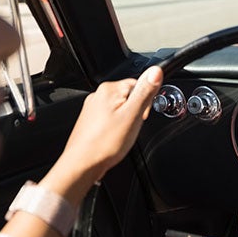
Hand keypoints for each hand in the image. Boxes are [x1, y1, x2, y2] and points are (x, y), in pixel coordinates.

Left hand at [46, 66, 163, 191]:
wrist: (82, 165)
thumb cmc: (104, 143)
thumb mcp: (133, 115)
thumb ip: (145, 92)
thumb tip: (156, 71)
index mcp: (109, 89)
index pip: (139, 86)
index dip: (144, 104)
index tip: (140, 116)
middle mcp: (98, 96)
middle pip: (130, 98)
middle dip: (134, 114)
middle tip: (130, 128)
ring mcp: (93, 109)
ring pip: (121, 110)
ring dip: (125, 122)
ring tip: (120, 136)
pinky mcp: (90, 121)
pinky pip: (111, 120)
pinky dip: (115, 129)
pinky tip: (113, 139)